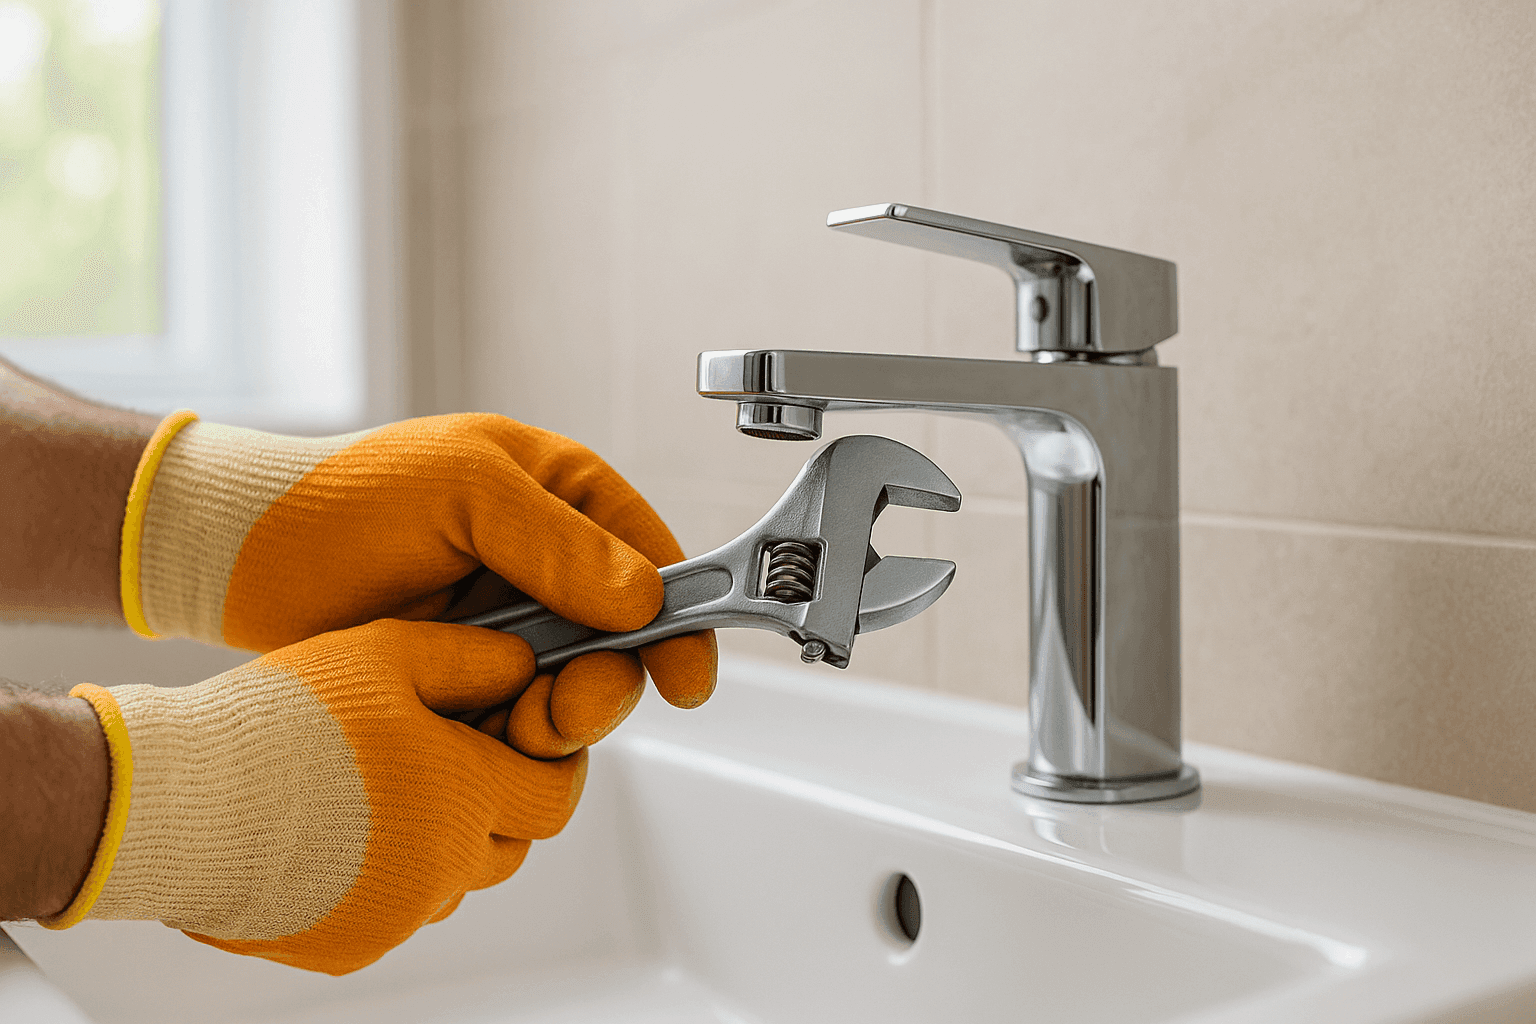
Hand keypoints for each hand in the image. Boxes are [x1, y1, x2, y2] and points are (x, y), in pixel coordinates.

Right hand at [42, 620, 583, 974]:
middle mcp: (445, 866)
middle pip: (513, 840)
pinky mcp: (350, 946)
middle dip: (498, 800)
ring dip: (444, 839)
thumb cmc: (277, 723)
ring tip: (382, 788)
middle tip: (448, 755)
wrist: (174, 802)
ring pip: (457, 879)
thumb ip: (475, 659)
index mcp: (467, 793)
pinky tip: (341, 829)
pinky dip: (390, 875)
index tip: (522, 736)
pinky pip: (399, 911)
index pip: (557, 792)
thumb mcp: (387, 653)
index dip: (549, 759)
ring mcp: (398, 915)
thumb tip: (526, 669)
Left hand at [124, 412, 715, 724]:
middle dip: (609, 683)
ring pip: (579, 688)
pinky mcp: (476, 676)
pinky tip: (483, 732)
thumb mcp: (464, 488)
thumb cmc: (346, 496)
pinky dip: (516, 738)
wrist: (247, 558)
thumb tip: (645, 597)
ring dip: (562, 718)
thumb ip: (558, 541)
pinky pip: (525, 718)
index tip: (686, 676)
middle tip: (570, 710)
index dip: (681, 619)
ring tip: (517, 724)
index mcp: (564, 496)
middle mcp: (551, 563)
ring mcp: (514, 623)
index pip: (655, 558)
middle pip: (625, 640)